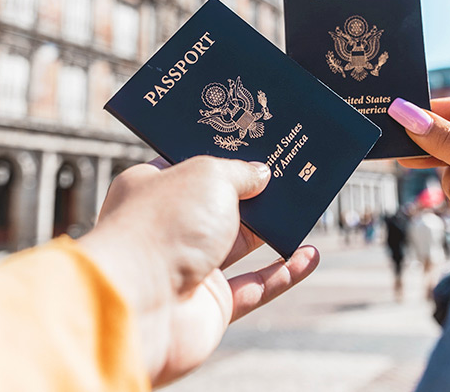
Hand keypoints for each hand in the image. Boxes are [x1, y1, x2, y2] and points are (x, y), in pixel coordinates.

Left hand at [78, 156, 319, 386]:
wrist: (139, 306)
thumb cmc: (163, 226)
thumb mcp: (208, 175)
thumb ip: (240, 172)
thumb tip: (261, 174)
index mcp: (153, 188)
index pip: (190, 164)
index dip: (223, 153)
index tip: (255, 142)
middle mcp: (169, 227)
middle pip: (221, 204)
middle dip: (255, 191)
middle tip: (290, 173)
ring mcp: (190, 267)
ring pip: (242, 244)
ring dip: (274, 229)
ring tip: (306, 209)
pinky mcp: (211, 305)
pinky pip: (256, 287)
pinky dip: (285, 273)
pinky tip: (310, 256)